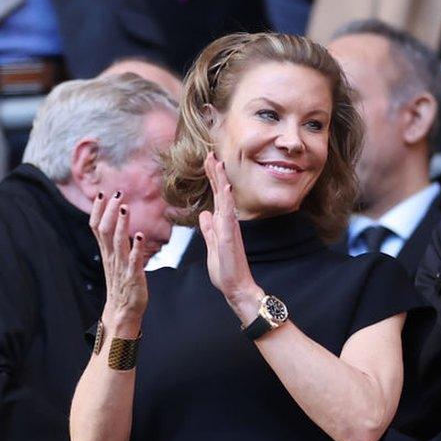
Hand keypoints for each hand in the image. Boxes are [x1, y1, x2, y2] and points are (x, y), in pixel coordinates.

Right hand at [90, 191, 147, 337]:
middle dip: (110, 211)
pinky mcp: (133, 276)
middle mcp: (111, 257)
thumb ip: (115, 242)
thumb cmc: (122, 284)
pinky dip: (135, 247)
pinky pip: (133, 260)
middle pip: (104, 230)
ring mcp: (121, 266)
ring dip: (121, 224)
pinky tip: (139, 235)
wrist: (123, 311)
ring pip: (117, 242)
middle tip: (117, 194)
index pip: (96, 227)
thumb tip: (117, 223)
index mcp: (106, 252)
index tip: (102, 194)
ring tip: (125, 208)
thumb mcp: (115, 260)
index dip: (98, 210)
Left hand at [199, 152, 263, 324]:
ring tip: (216, 162)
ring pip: (225, 199)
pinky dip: (227, 202)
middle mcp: (227, 223)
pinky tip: (226, 189)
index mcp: (222, 224)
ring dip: (221, 180)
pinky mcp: (230, 238)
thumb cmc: (226, 270)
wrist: (236, 287)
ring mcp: (230, 229)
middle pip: (221, 192)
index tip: (208, 162)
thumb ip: (209, 230)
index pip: (217, 197)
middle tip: (209, 154)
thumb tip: (204, 215)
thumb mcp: (212, 245)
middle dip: (215, 173)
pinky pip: (228, 216)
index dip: (213, 179)